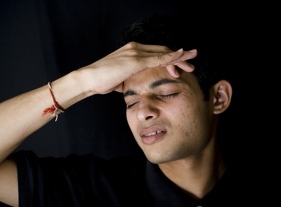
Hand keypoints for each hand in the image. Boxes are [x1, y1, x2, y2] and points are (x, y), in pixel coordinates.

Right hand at [77, 42, 196, 94]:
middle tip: (191, 62)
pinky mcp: (135, 60)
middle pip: (162, 50)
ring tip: (192, 61)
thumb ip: (126, 79)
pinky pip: (157, 58)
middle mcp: (135, 48)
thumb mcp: (118, 79)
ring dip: (179, 57)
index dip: (169, 59)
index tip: (179, 66)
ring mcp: (135, 52)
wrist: (88, 79)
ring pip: (163, 53)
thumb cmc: (101, 80)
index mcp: (132, 52)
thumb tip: (128, 84)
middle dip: (179, 57)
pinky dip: (171, 57)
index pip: (156, 53)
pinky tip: (181, 56)